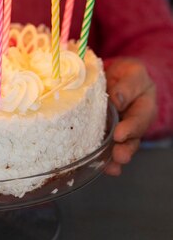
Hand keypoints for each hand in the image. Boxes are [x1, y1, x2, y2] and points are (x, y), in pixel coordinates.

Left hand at [104, 58, 156, 175]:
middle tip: (118, 156)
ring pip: (120, 147)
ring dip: (114, 158)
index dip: (130, 128)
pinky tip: (95, 166)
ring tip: (109, 167)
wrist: (119, 76)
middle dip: (125, 149)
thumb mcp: (132, 72)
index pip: (139, 118)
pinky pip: (105, 146)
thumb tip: (116, 100)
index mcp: (145, 106)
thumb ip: (126, 86)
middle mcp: (135, 123)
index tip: (119, 134)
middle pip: (132, 139)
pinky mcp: (107, 133)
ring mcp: (122, 130)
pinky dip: (101, 158)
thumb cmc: (127, 74)